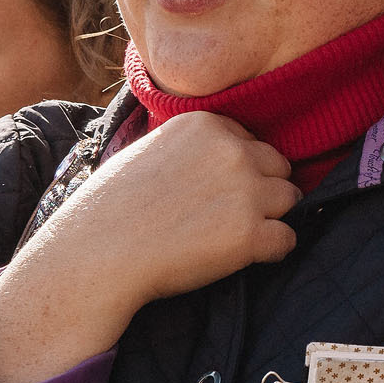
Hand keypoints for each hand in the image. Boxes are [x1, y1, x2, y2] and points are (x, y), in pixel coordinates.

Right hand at [0, 112, 298, 382]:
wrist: (95, 255)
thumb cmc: (108, 208)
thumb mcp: (147, 152)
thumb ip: (190, 148)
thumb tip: (220, 158)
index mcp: (205, 125)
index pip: (250, 142)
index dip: (236, 169)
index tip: (210, 191)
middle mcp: (232, 152)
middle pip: (278, 167)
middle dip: (259, 189)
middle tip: (222, 216)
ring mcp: (246, 192)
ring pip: (288, 201)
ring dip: (267, 218)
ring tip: (228, 236)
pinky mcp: (252, 235)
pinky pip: (286, 240)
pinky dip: (268, 251)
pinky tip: (235, 257)